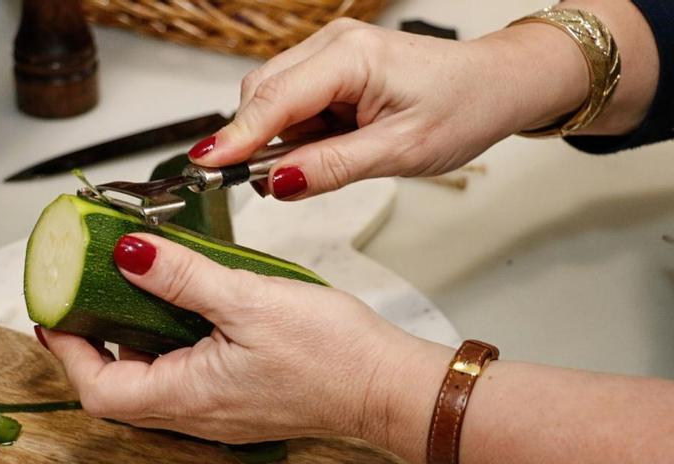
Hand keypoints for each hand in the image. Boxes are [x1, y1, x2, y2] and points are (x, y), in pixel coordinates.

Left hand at [40, 233, 419, 443]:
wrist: (385, 384)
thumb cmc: (331, 354)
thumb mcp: (247, 301)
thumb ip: (182, 278)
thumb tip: (127, 253)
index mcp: (188, 395)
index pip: (100, 387)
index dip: (69, 352)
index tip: (55, 312)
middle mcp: (196, 411)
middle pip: (120, 385)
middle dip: (95, 340)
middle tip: (86, 292)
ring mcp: (217, 407)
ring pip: (152, 377)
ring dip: (133, 337)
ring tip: (130, 287)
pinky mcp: (237, 395)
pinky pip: (185, 372)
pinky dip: (169, 339)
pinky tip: (183, 304)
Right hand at [188, 18, 587, 198]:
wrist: (495, 85)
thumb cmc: (463, 106)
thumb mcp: (399, 152)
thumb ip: (332, 166)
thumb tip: (277, 182)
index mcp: (349, 56)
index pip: (274, 99)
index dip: (236, 136)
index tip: (204, 165)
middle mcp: (332, 45)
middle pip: (261, 94)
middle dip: (258, 141)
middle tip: (277, 184)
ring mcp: (331, 54)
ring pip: (274, 102)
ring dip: (285, 140)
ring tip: (335, 160)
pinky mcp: (333, 69)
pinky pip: (295, 105)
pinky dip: (300, 133)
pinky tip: (334, 146)